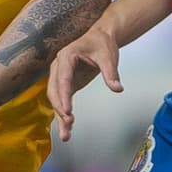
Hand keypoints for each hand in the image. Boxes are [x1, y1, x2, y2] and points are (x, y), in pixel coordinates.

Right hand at [47, 25, 122, 141]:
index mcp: (67, 56)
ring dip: (59, 115)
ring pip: (55, 98)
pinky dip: (63, 114)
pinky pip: (62, 101)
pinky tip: (67, 128)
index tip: (66, 111)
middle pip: (54, 90)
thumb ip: (111, 73)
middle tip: (68, 122)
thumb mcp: (108, 57)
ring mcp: (61, 76)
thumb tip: (118, 88)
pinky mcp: (66, 84)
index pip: (63, 78)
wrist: (100, 38)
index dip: (63, 95)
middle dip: (59, 107)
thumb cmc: (102, 44)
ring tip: (66, 134)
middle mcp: (59, 66)